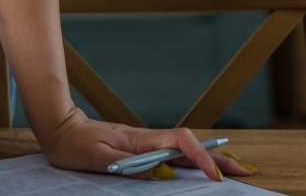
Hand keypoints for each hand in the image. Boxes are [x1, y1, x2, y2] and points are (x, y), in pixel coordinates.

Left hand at [37, 107, 256, 180]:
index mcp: (140, 140)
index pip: (179, 144)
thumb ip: (126, 166)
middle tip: (245, 172)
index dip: (200, 157)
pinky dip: (194, 160)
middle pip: (190, 146)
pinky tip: (203, 167)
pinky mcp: (142, 148)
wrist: (59, 128)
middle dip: (218, 158)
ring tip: (236, 170)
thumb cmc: (73, 144)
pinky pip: (174, 154)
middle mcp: (148, 139)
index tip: (214, 177)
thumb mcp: (96, 158)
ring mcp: (146, 143)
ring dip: (211, 159)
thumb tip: (160, 175)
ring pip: (185, 150)